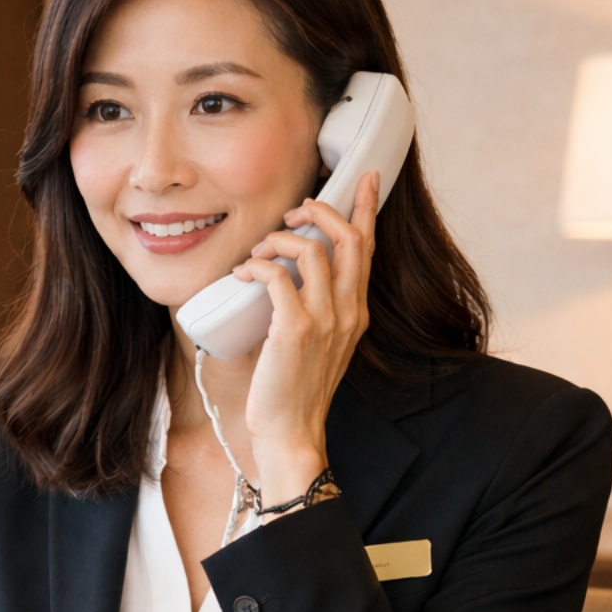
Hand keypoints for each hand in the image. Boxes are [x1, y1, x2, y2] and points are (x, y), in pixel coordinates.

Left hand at [228, 171, 378, 501]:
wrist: (291, 432)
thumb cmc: (294, 391)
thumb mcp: (316, 343)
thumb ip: (312, 309)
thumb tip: (283, 276)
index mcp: (356, 312)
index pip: (368, 249)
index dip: (366, 208)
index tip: (366, 178)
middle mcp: (348, 311)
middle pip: (349, 238)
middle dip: (321, 211)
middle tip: (294, 210)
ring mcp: (325, 320)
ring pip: (314, 250)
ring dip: (280, 240)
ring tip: (259, 252)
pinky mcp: (296, 329)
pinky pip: (278, 277)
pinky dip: (257, 266)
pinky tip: (243, 274)